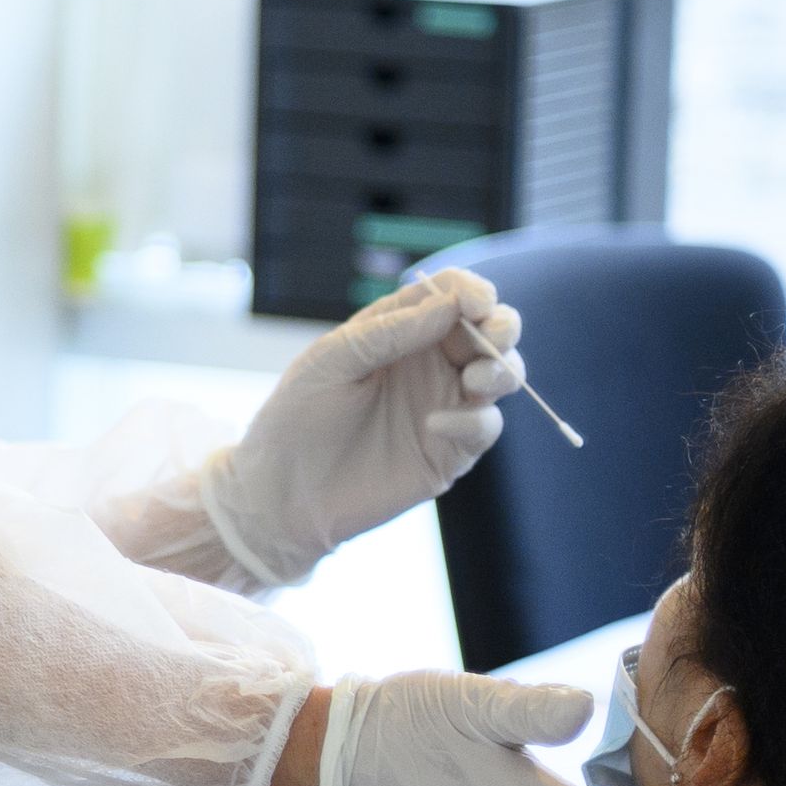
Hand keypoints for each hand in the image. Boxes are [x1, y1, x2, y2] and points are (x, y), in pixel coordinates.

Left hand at [198, 271, 525, 589]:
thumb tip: (451, 305)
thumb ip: (390, 331)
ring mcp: (443, 405)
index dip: (471, 291)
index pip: (451, 296)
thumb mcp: (332, 360)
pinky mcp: (449, 451)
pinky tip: (433, 425)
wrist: (281, 494)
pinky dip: (473, 421)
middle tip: (493, 335)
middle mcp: (429, 363)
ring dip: (503, 369)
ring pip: (501, 375)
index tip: (476, 301)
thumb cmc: (296, 417)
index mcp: (400, 331)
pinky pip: (484, 427)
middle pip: (490, 330)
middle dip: (503, 325)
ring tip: (476, 379)